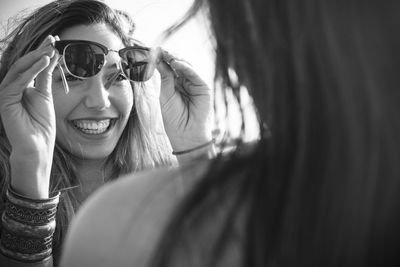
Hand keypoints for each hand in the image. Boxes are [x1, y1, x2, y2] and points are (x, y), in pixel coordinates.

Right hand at [0, 35, 58, 197]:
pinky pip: (18, 81)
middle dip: (39, 51)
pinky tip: (44, 61)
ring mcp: (7, 94)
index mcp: (21, 87)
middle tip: (54, 40)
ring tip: (51, 49)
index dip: (43, 53)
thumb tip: (50, 61)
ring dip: (36, 57)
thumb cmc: (41, 126)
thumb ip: (45, 79)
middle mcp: (12, 88)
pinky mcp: (5, 100)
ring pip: (20, 70)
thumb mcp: (45, 97)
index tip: (56, 41)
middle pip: (25, 65)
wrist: (36, 147)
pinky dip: (31, 70)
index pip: (32, 66)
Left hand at [156, 49, 212, 151]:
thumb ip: (165, 78)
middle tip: (156, 50)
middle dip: (167, 56)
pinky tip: (175, 63)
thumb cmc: (174, 119)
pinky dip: (185, 67)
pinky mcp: (203, 87)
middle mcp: (186, 82)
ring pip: (186, 66)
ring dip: (175, 58)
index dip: (160, 60)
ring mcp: (195, 84)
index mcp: (175, 85)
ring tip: (164, 54)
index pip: (168, 68)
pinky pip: (194, 74)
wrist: (185, 135)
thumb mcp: (165, 96)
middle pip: (177, 64)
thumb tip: (158, 60)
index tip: (149, 51)